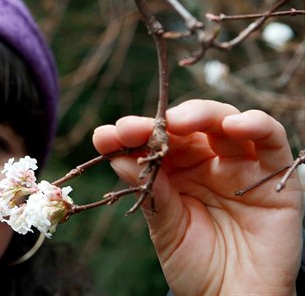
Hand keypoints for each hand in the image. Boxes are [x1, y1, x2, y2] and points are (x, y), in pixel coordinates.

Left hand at [92, 99, 302, 294]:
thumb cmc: (197, 266)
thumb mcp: (166, 228)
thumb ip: (151, 193)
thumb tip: (117, 157)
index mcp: (177, 173)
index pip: (156, 142)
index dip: (133, 134)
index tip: (107, 136)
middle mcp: (208, 163)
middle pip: (189, 126)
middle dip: (161, 122)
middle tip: (136, 129)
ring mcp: (241, 166)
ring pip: (225, 122)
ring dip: (202, 114)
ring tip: (178, 122)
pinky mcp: (275, 175)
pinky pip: (270, 138)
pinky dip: (254, 124)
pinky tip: (233, 124)